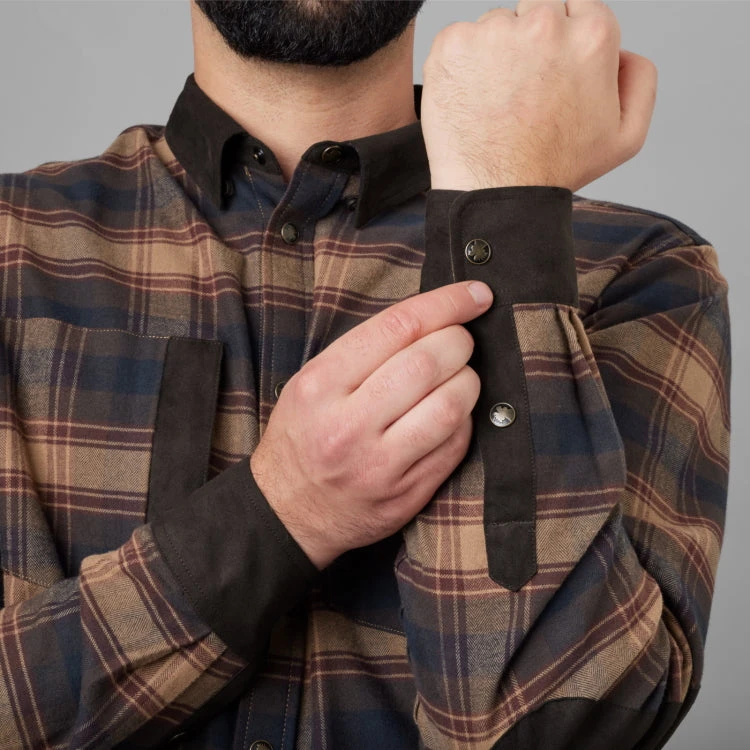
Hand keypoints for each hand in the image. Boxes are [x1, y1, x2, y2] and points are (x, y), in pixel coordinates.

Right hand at [249, 280, 493, 569]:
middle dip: (460, 341)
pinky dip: (464, 419)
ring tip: (459, 376)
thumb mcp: (309, 384)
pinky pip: (455, 444)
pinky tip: (450, 412)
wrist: (287, 512)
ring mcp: (379, 465)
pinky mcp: (405, 494)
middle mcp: (348, 426)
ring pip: (452, 406)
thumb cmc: (302, 437)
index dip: (446, 303)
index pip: (397, 327)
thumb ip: (363, 352)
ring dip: (468, 381)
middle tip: (460, 340)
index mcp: (321, 386)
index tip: (474, 294)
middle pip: (429, 363)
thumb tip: (433, 318)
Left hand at [420, 0, 657, 191]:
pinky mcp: (453, 45)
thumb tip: (623, 52)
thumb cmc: (556, 170)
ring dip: (496, 55)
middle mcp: (544, 23)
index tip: (552, 76)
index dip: (565, 45)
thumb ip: (639, 79)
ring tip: (497, 104)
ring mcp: (494, 31)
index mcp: (592, 35)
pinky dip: (462, 66)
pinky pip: (459, 41)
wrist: (496, 194)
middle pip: (537, 12)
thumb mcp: (626, 136)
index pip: (578, 9)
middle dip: (532, 45)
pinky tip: (472, 101)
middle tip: (524, 94)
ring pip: (497, 27)